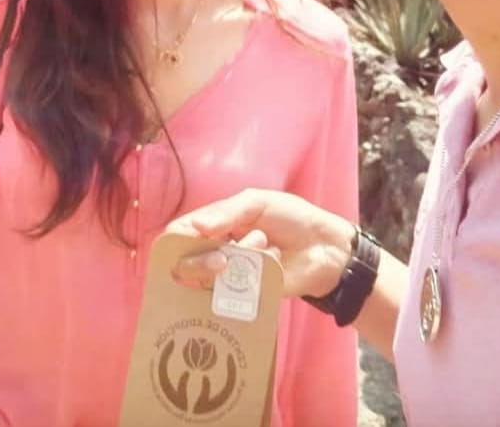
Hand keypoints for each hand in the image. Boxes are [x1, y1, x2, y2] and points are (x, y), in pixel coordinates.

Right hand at [166, 188, 355, 298]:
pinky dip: (253, 278)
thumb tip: (196, 226)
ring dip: (236, 263)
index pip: (177, 235)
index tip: (186, 243)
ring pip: (208, 282)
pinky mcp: (247, 297)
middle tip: (224, 257)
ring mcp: (229, 277)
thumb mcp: (257, 203)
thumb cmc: (291, 218)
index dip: (173, 242)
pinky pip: (234, 295)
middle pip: (184, 265)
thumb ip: (226, 213)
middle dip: (202, 261)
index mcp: (213, 225)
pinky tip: (273, 262)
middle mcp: (215, 251)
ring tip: (264, 248)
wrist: (325, 248)